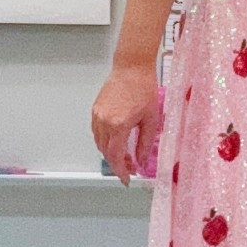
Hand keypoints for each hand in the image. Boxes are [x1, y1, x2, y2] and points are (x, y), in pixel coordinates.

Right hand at [92, 60, 159, 186]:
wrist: (132, 67)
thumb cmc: (143, 87)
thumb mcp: (150, 118)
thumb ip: (145, 142)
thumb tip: (141, 160)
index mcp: (118, 125)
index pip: (116, 157)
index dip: (121, 171)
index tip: (127, 179)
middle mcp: (104, 122)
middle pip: (106, 152)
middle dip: (117, 164)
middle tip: (130, 168)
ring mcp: (97, 115)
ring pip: (99, 143)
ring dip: (110, 153)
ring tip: (125, 157)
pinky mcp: (96, 109)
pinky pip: (97, 132)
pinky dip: (105, 141)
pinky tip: (116, 142)